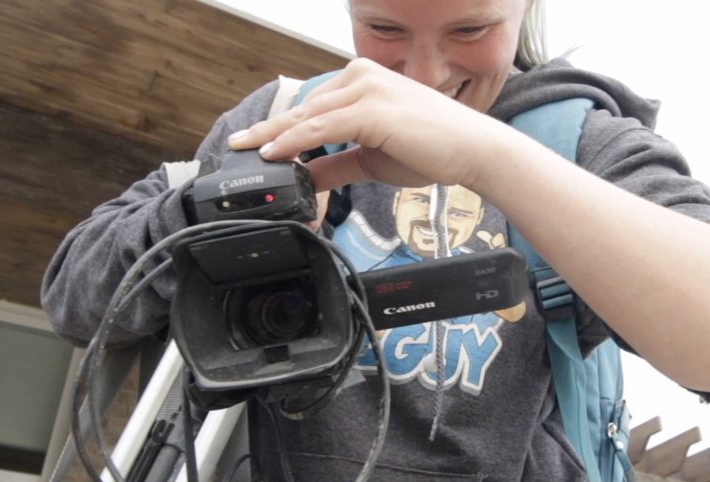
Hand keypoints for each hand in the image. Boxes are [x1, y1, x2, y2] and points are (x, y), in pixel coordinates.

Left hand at [228, 59, 501, 192]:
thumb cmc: (432, 150)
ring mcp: (366, 89)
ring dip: (274, 136)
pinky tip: (275, 154)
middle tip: (236, 146)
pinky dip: (295, 142)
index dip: (281, 127)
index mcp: (363, 82)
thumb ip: (337, 164)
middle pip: (303, 107)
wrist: (473, 151)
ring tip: (247, 152)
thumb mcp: (372, 159)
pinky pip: (322, 128)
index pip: (312, 106)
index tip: (255, 144)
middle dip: (268, 130)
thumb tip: (308, 177)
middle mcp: (361, 77)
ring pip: (307, 116)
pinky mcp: (371, 109)